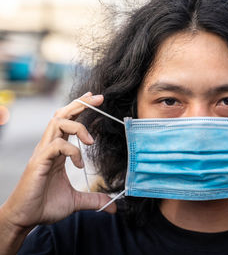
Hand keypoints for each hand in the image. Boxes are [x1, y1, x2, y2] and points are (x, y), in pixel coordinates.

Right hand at [0, 92, 115, 253]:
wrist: (25, 219)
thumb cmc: (45, 206)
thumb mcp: (76, 201)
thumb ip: (94, 199)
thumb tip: (113, 206)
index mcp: (57, 151)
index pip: (67, 122)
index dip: (80, 108)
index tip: (95, 99)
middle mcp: (49, 147)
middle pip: (61, 115)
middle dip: (80, 104)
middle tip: (98, 98)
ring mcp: (43, 153)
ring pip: (56, 123)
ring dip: (77, 126)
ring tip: (91, 141)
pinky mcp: (38, 162)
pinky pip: (56, 146)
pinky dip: (72, 151)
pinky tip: (79, 165)